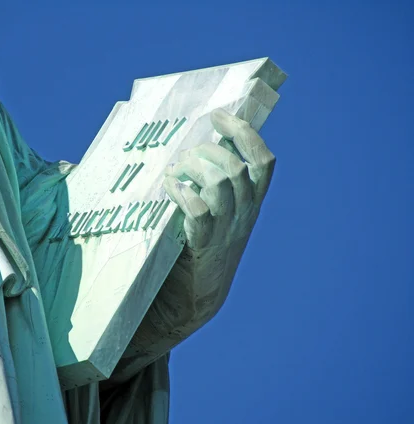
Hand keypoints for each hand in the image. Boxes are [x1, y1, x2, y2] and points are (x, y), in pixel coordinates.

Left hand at [164, 108, 274, 251]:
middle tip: (186, 155)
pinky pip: (198, 210)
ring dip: (192, 169)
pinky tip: (170, 189)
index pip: (263, 161)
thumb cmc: (203, 246)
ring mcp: (225, 229)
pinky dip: (181, 193)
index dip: (244, 133)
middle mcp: (244, 214)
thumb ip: (220, 185)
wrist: (196, 297)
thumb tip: (202, 147)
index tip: (219, 116)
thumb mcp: (222, 214)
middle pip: (237, 167)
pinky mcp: (203, 244)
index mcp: (252, 203)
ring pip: (219, 183)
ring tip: (175, 172)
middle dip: (208, 151)